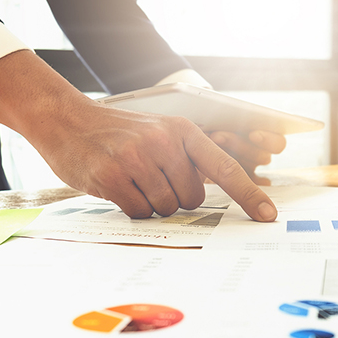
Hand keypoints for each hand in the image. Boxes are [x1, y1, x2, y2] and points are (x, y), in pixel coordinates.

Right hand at [42, 107, 279, 220]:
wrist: (67, 121)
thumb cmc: (121, 135)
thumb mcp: (159, 134)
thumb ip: (185, 161)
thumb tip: (207, 201)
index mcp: (182, 131)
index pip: (225, 167)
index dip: (249, 194)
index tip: (269, 216)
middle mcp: (163, 141)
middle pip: (192, 198)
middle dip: (175, 199)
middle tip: (151, 181)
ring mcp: (136, 158)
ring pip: (166, 208)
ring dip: (152, 204)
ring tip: (132, 180)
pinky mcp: (111, 176)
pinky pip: (140, 213)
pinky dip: (133, 209)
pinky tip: (118, 188)